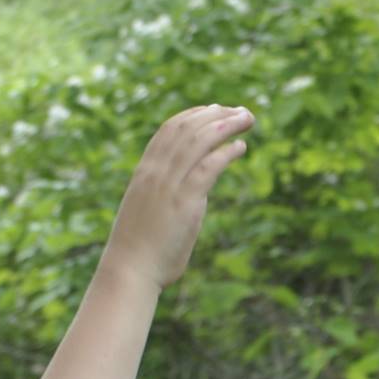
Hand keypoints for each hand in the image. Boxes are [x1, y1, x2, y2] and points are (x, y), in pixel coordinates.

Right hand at [102, 105, 253, 290]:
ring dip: (227, 126)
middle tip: (242, 111)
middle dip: (217, 114)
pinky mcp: (185, 201)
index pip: (169, 130)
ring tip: (248, 120)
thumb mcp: (152, 212)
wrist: (130, 268)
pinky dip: (226, 152)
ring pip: (199, 141)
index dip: (195, 115)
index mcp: (145, 171)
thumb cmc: (142, 248)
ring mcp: (169, 185)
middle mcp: (155, 172)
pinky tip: (241, 147)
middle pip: (187, 128)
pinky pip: (208, 167)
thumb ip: (171, 195)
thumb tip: (196, 194)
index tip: (216, 109)